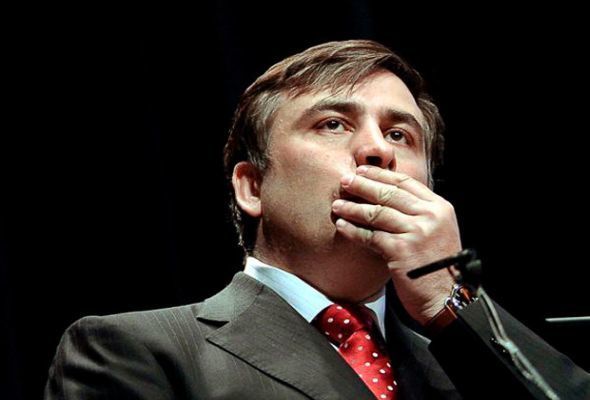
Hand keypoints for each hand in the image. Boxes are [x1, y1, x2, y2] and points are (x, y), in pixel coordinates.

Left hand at [332, 165, 460, 324]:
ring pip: (377, 212)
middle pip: (389, 193)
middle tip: (344, 181)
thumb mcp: (436, 232)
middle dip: (363, 185)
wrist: (446, 298)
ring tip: (337, 205)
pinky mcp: (401, 250)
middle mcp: (430, 216)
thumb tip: (387, 197)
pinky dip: (353, 230)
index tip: (363, 171)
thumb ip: (418, 214)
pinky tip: (342, 226)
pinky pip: (370, 235)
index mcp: (439, 208)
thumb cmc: (437, 268)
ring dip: (353, 208)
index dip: (381, 175)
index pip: (406, 183)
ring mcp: (416, 232)